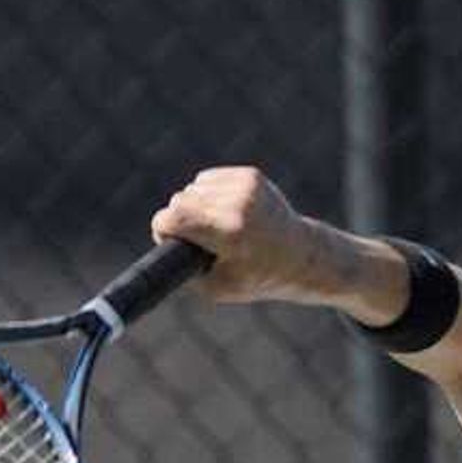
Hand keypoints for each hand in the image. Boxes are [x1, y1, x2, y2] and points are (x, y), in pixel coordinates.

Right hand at [149, 166, 319, 304]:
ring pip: (192, 188)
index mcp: (229, 234)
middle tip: (194, 238)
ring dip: (195, 206)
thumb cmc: (255, 276)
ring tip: (214, 227)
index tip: (167, 239)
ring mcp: (246, 187)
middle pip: (179, 201)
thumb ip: (182, 266)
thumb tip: (161, 236)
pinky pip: (208, 179)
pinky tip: (225, 211)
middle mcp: (238, 205)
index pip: (171, 218)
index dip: (162, 229)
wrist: (300, 254)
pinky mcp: (250, 176)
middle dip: (179, 219)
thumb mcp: (215, 286)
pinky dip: (209, 194)